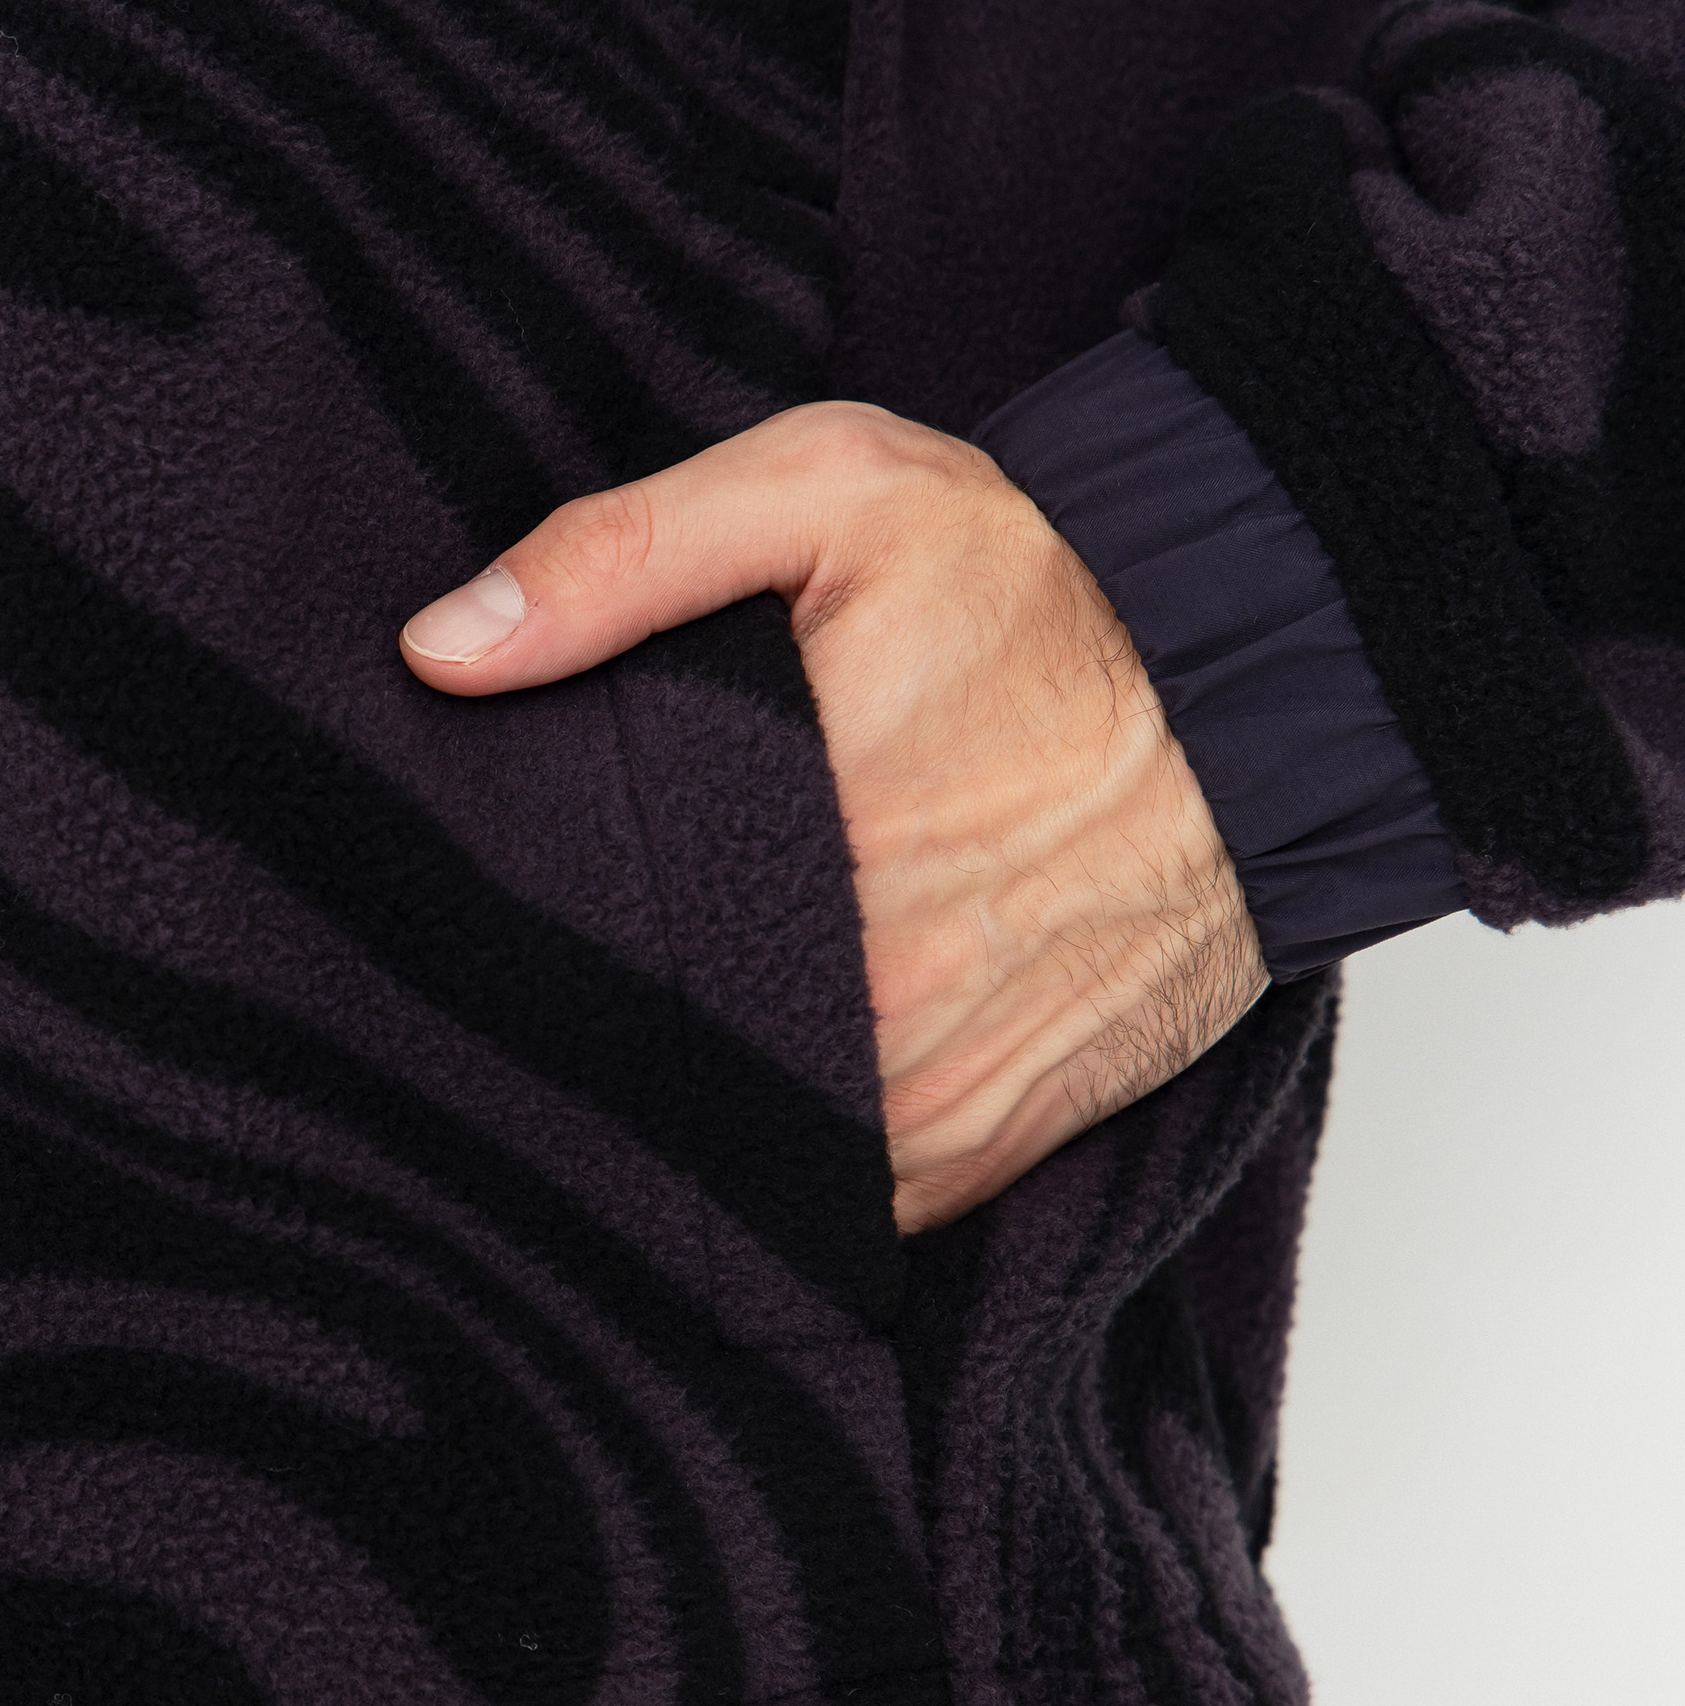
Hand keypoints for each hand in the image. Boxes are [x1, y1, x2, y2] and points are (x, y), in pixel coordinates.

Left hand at [400, 403, 1267, 1232]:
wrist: (1264, 692)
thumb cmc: (1047, 587)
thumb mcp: (832, 493)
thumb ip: (626, 557)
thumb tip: (441, 652)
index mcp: (805, 835)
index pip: (591, 938)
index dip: (521, 941)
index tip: (479, 923)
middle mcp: (872, 995)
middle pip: (657, 1060)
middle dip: (591, 1036)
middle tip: (527, 992)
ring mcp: (934, 1093)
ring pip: (741, 1155)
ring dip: (684, 1115)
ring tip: (630, 1052)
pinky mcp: (986, 1148)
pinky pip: (841, 1212)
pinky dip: (789, 1175)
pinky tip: (748, 1104)